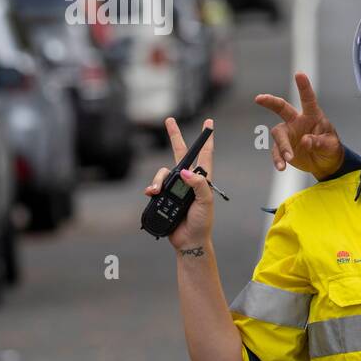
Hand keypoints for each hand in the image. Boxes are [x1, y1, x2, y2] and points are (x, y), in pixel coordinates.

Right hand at [144, 117, 214, 250]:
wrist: (188, 240)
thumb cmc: (202, 222)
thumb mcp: (205, 203)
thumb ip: (198, 186)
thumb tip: (184, 172)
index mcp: (203, 179)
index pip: (205, 155)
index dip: (207, 139)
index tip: (209, 123)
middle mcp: (188, 180)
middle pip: (180, 153)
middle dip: (175, 136)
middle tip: (169, 120)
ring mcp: (175, 187)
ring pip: (163, 172)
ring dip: (158, 179)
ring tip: (156, 192)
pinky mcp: (163, 196)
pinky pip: (154, 185)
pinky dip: (151, 188)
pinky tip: (151, 194)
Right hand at [255, 72, 345, 179]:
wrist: (326, 164)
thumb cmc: (331, 149)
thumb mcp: (331, 146)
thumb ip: (319, 142)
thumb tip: (305, 141)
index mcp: (312, 116)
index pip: (308, 99)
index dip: (304, 87)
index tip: (299, 74)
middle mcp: (297, 121)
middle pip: (281, 108)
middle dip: (270, 102)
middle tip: (259, 98)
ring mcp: (289, 134)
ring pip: (278, 134)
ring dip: (282, 146)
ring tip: (289, 159)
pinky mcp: (284, 147)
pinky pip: (277, 152)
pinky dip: (278, 159)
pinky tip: (282, 167)